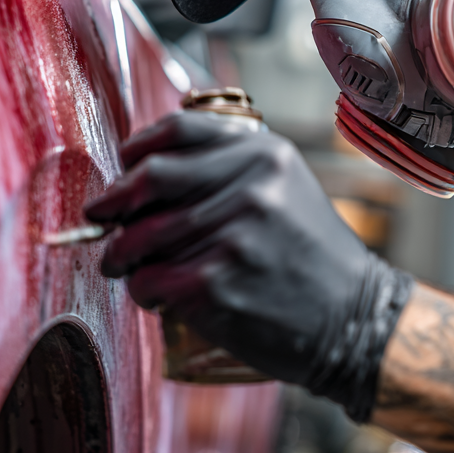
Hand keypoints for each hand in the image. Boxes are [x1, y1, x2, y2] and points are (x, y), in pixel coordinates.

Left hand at [86, 111, 412, 420]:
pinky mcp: (216, 284)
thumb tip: (146, 168)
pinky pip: (149, 281)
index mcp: (264, 153)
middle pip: (149, 180)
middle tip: (100, 219)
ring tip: (126, 267)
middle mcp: (250, 186)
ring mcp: (233, 234)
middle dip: (112, 203)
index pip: (177, 132)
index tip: (122, 168)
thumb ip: (229, 167)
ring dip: (122, 256)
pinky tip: (160, 296)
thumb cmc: (310, 256)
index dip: (136, 150)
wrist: (353, 320)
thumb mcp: (285, 187)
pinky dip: (143, 291)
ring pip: (139, 236)